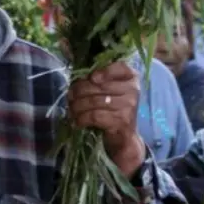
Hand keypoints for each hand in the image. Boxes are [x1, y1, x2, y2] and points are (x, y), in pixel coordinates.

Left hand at [68, 61, 144, 178]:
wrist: (124, 136)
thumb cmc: (113, 109)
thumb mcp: (111, 91)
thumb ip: (99, 80)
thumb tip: (77, 77)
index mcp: (131, 77)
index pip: (120, 67)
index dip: (104, 71)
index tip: (92, 78)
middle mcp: (133, 90)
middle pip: (100, 85)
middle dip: (79, 91)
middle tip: (69, 97)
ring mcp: (129, 106)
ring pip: (94, 101)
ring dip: (77, 106)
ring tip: (71, 110)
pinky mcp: (121, 121)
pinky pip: (95, 116)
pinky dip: (82, 119)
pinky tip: (77, 121)